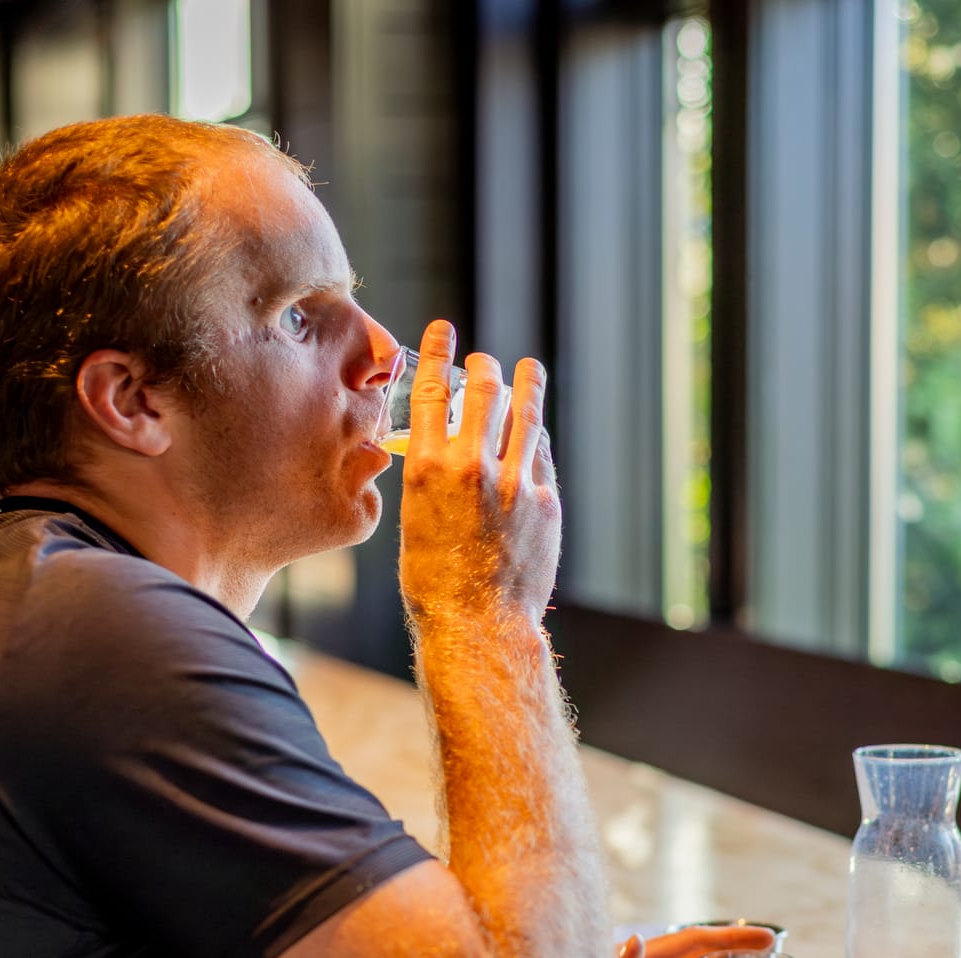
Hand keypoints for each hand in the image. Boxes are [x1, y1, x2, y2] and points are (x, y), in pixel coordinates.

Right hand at [398, 320, 559, 624]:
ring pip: (524, 415)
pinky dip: (535, 439)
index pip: (434, 390)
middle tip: (486, 362)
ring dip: (526, 385)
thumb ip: (429, 477)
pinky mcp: (546, 501)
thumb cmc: (434, 581)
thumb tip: (440, 447)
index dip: (440, 351)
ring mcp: (514, 483)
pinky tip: (535, 432)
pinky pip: (542, 456)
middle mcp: (470, 467)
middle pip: (484, 391)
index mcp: (426, 469)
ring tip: (529, 369)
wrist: (477, 624)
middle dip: (485, 368)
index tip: (445, 329)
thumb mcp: (414, 520)